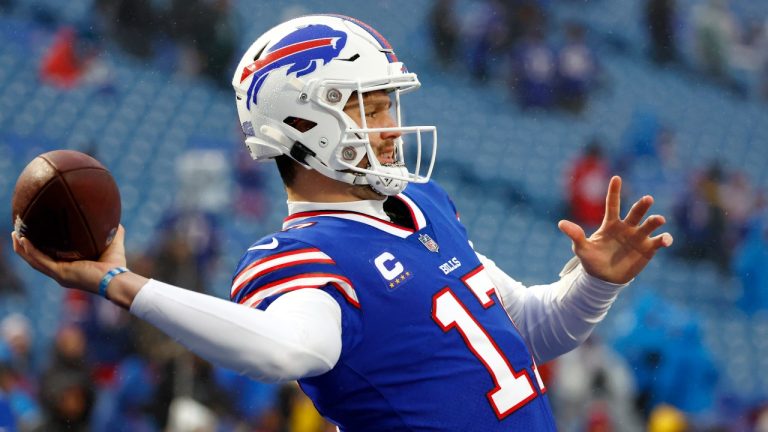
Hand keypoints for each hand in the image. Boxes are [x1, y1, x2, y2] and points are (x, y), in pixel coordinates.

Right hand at [11, 225, 127, 293]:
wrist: (116, 279)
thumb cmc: (116, 266)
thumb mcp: (112, 244)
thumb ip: (113, 232)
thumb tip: (115, 219)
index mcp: (70, 268)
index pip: (49, 258)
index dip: (39, 248)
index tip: (32, 234)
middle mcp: (62, 273)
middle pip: (36, 259)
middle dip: (24, 247)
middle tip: (17, 233)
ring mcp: (59, 274)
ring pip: (34, 260)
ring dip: (22, 248)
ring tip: (15, 234)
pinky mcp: (61, 273)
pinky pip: (40, 260)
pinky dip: (30, 250)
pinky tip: (24, 240)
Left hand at [557, 176, 672, 283]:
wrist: (604, 279)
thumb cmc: (592, 261)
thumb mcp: (581, 249)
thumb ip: (575, 235)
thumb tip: (561, 223)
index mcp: (611, 224)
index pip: (613, 204)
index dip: (614, 192)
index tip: (616, 178)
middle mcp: (627, 227)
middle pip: (635, 212)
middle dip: (642, 205)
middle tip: (647, 199)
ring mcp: (639, 237)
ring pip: (649, 225)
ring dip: (655, 221)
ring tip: (659, 220)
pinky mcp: (649, 249)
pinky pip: (659, 241)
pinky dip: (664, 239)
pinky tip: (666, 240)